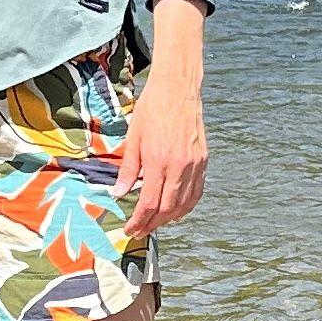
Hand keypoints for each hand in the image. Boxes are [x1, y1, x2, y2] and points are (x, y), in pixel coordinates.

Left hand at [116, 64, 207, 232]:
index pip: (148, 203)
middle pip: (167, 209)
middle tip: (140, 231)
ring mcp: (194, 164)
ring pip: (184, 204)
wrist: (177, 88)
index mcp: (158, 160)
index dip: (138, 221)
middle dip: (152, 224)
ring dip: (169, 219)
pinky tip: (176, 210)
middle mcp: (179, 166)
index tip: (130, 229)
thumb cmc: (152, 109)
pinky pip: (197, 192)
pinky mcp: (203, 160)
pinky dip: (187, 206)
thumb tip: (119, 193)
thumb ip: (128, 169)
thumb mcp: (133, 138)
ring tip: (155, 224)